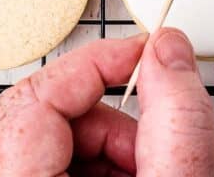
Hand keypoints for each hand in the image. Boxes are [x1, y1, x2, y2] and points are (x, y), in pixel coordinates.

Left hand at [0, 27, 213, 176]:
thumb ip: (175, 121)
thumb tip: (169, 48)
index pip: (38, 98)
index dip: (97, 64)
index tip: (146, 55)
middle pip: (39, 116)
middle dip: (107, 118)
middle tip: (151, 144)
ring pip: (44, 142)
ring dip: (103, 148)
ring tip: (143, 175)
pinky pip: (40, 166)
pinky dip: (88, 168)